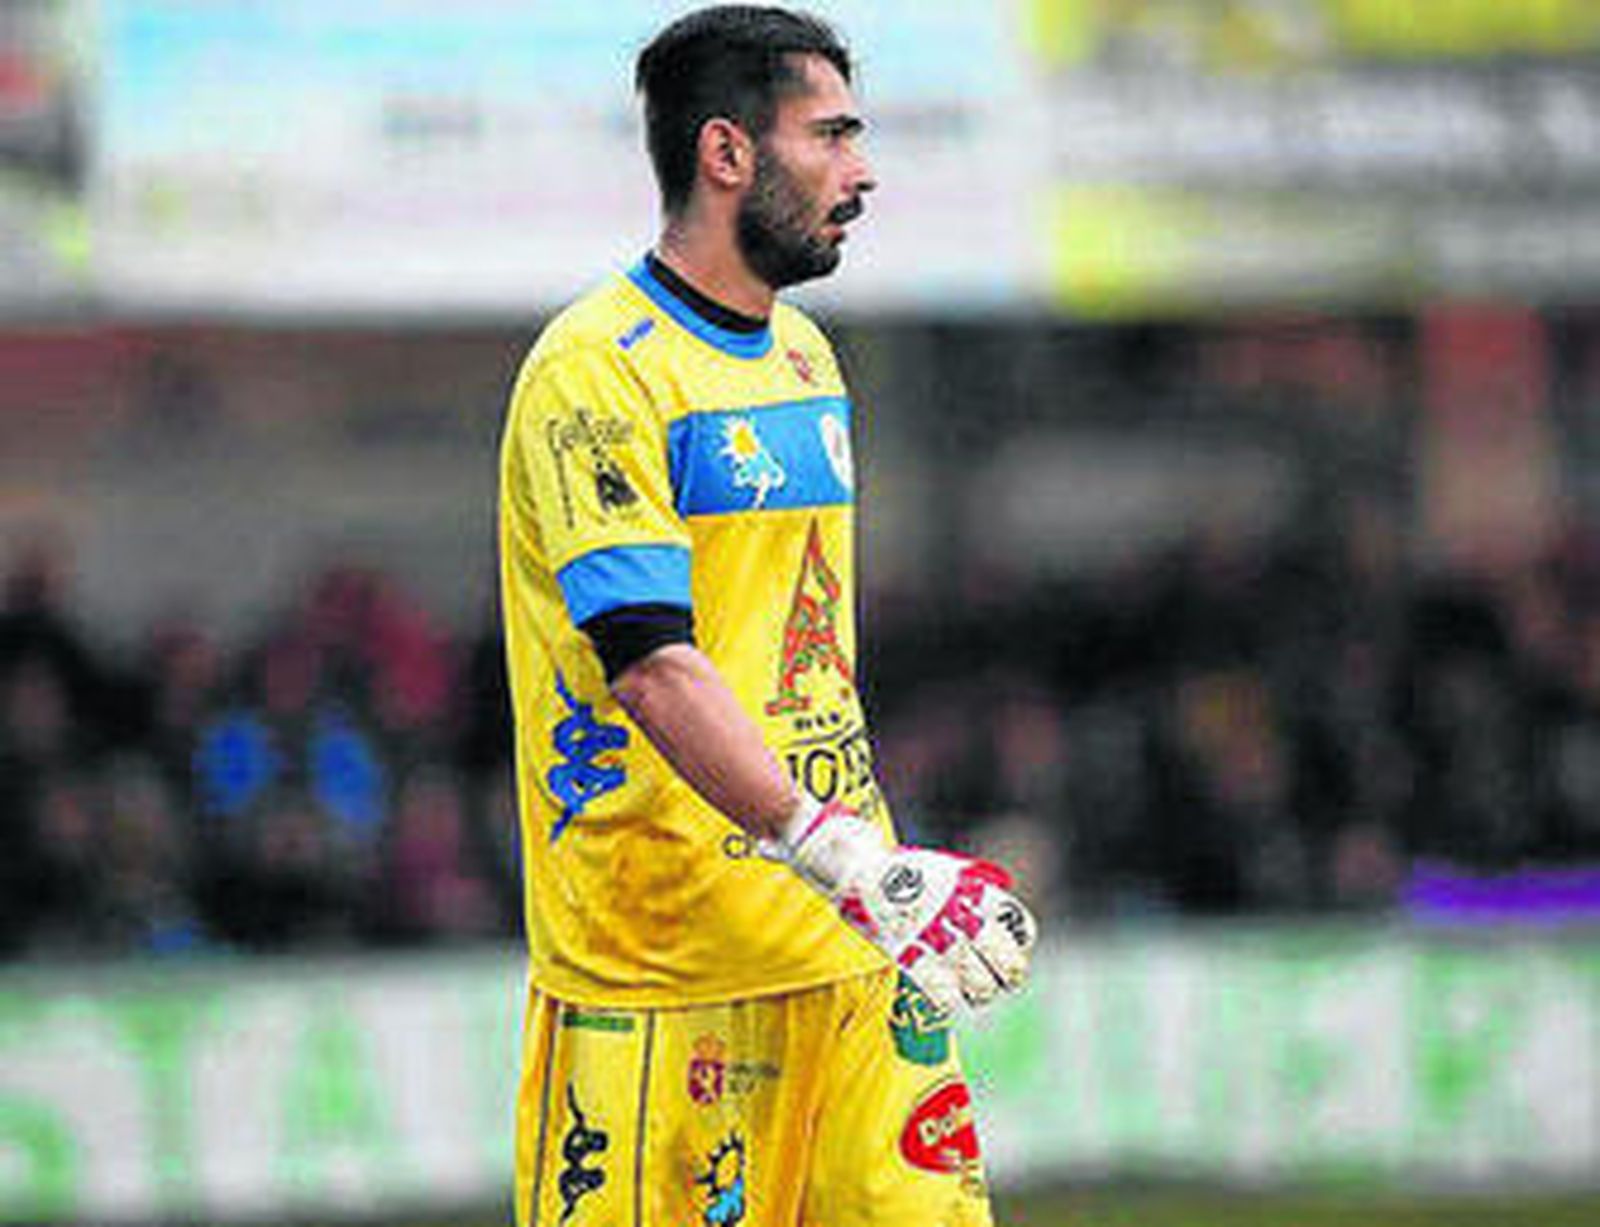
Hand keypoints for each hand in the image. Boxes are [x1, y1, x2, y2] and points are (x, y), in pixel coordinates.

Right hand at [768, 799, 1035, 1013]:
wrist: (856, 868)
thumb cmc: (904, 872)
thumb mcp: (947, 869)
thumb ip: (975, 887)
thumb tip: (1004, 908)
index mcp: (971, 889)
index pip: (1016, 922)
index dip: (1020, 944)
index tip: (1016, 953)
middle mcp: (957, 911)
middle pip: (1003, 959)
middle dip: (1007, 976)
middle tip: (999, 982)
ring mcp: (932, 934)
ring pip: (978, 982)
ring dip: (981, 992)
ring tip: (974, 991)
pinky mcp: (906, 954)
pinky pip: (942, 994)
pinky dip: (949, 999)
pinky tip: (948, 995)